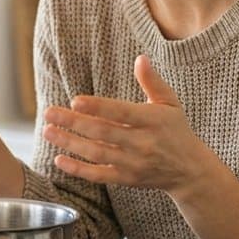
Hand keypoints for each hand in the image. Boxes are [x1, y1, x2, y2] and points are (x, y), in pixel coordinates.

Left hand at [42, 55, 212, 198]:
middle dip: (74, 123)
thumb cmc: (176, 130)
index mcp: (152, 120)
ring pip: (97, 153)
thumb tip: (140, 58)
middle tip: (48, 113)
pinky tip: (59, 159)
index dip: (97, 107)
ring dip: (70, 143)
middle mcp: (143, 143)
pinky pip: (99, 176)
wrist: (190, 171)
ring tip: (48, 131)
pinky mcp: (127, 180)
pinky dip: (78, 170)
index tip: (75, 101)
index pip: (121, 113)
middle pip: (103, 133)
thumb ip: (152, 82)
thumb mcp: (170, 103)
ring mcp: (134, 164)